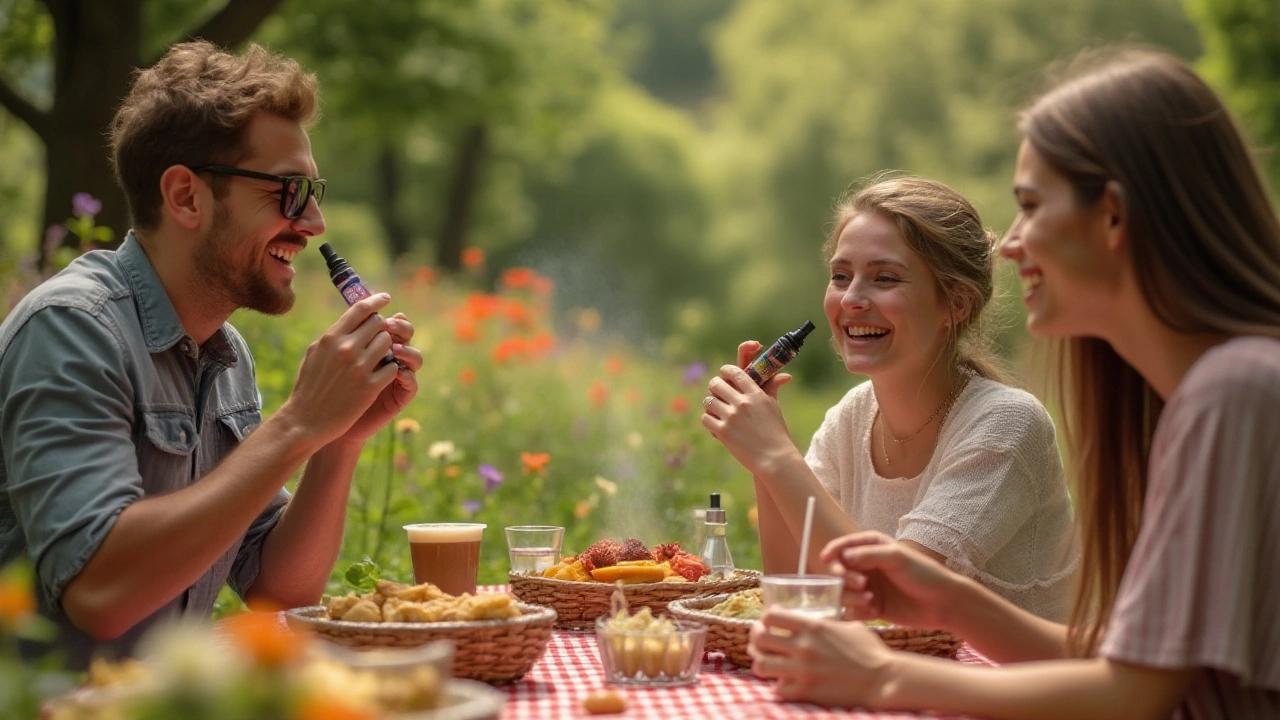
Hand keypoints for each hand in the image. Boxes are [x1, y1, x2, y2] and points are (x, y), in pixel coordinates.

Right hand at [280, 295, 420, 445]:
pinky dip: (390, 369)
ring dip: (388, 349)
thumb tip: (351, 319)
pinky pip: (392, 367)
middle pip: (379, 324)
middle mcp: (346, 348)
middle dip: (382, 329)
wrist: (305, 420)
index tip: (386, 298)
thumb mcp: (314, 354)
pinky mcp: (370, 386)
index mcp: (331, 337)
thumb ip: (333, 336)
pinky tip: (381, 375)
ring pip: (389, 343)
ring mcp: (360, 367)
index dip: (377, 301)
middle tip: (380, 337)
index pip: (360, 309)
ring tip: (379, 358)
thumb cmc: (308, 387)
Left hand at [699, 341, 796, 474]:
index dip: (725, 371)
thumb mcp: (774, 407)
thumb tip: (784, 376)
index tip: (724, 374)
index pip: (735, 373)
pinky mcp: (723, 432)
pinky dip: (708, 420)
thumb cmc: (777, 433)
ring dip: (710, 404)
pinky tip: (715, 423)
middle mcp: (742, 403)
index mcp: (756, 394)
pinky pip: (705, 418)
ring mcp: (731, 417)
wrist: (775, 459)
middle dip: (714, 386)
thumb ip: (772, 388)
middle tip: (717, 392)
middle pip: (716, 384)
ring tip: (715, 409)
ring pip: (708, 400)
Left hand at [749, 608, 893, 707]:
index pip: (771, 616)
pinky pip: (778, 689)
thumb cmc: (871, 650)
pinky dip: (779, 686)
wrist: (883, 679)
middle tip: (761, 642)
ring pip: (761, 665)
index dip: (766, 619)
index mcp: (813, 626)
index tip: (770, 622)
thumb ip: (828, 622)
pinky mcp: (807, 692)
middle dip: (755, 639)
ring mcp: (803, 670)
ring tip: (768, 663)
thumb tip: (822, 617)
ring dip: (762, 663)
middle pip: (759, 639)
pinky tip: (785, 683)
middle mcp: (803, 647)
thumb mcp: (849, 625)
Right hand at [820, 531, 962, 629]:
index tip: (827, 560)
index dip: (832, 552)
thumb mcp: (897, 558)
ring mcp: (867, 587)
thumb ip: (869, 555)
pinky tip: (873, 612)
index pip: (842, 547)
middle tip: (860, 583)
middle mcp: (865, 566)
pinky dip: (856, 611)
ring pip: (842, 592)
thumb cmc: (924, 574)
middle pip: (837, 571)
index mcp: (870, 547)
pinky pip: (851, 610)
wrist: (943, 603)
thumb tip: (843, 557)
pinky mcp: (871, 607)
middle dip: (843, 577)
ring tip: (868, 599)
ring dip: (849, 596)